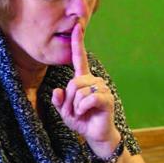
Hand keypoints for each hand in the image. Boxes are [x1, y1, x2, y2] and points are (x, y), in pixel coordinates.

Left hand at [51, 23, 120, 156]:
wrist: (95, 135)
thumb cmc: (81, 120)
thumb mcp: (64, 111)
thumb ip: (58, 101)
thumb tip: (56, 91)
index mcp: (82, 79)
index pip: (80, 58)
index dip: (78, 43)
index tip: (77, 26)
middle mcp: (93, 80)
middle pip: (73, 82)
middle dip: (69, 100)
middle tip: (75, 111)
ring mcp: (101, 88)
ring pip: (79, 92)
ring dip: (76, 107)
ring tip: (82, 113)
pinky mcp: (106, 98)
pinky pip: (87, 99)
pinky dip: (82, 109)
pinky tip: (88, 113)